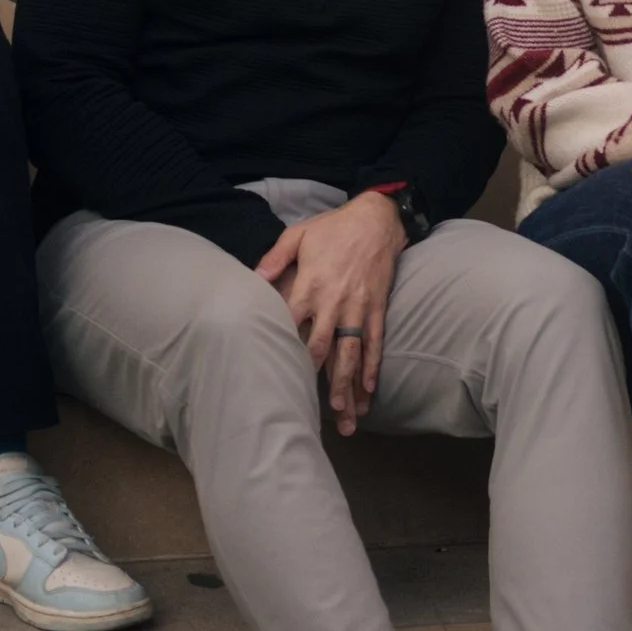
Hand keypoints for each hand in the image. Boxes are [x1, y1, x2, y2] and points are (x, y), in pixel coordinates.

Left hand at [255, 191, 402, 434]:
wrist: (377, 218)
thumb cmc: (333, 226)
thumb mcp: (299, 234)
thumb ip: (275, 257)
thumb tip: (254, 277)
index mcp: (311, 284)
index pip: (293, 323)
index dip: (285, 349)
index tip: (275, 375)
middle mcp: (335, 301)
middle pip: (323, 347)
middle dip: (318, 380)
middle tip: (310, 409)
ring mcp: (358, 307)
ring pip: (351, 351)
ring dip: (347, 383)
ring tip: (344, 412)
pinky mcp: (377, 308)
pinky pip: (375, 341)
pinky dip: (372, 366)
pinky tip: (370, 388)